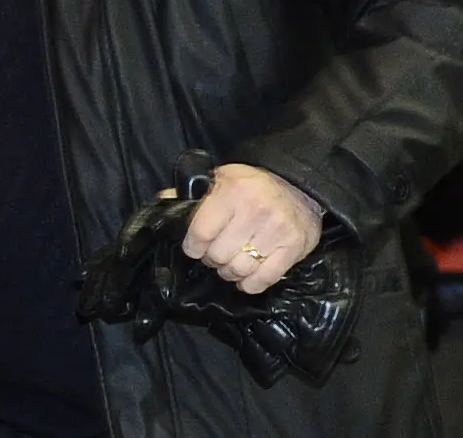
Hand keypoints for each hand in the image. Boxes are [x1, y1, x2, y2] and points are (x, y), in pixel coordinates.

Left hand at [179, 164, 322, 294]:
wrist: (298, 184)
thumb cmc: (251, 184)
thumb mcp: (220, 178)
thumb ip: (193, 193)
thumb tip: (164, 200)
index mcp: (232, 192)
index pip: (201, 233)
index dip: (193, 247)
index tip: (193, 249)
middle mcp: (255, 211)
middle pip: (219, 255)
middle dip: (212, 259)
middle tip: (214, 255)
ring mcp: (276, 231)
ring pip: (240, 269)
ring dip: (229, 272)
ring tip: (229, 265)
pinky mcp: (294, 248)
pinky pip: (265, 278)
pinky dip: (250, 284)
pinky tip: (244, 279)